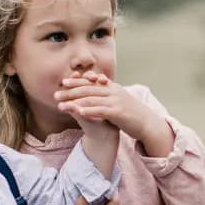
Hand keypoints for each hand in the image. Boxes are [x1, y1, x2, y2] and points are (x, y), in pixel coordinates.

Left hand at [55, 71, 170, 149]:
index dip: (77, 81)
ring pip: (91, 98)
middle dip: (70, 91)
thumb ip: (107, 95)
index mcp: (112, 87)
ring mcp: (116, 101)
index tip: (64, 82)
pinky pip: (100, 110)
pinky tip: (77, 112)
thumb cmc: (131, 114)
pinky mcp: (118, 112)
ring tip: (61, 105)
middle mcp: (113, 91)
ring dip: (74, 101)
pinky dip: (88, 110)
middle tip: (56, 94)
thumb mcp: (118, 100)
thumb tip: (96, 91)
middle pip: (88, 89)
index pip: (91, 81)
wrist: (147, 123)